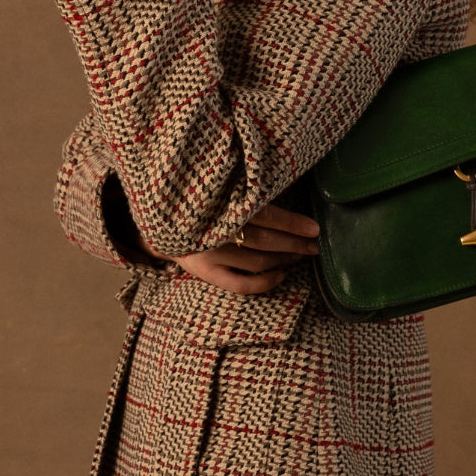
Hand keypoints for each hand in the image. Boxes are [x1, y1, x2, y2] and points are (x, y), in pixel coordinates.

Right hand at [174, 204, 320, 294]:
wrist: (161, 221)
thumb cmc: (201, 202)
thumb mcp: (219, 190)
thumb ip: (245, 193)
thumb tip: (287, 194)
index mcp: (220, 205)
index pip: (264, 215)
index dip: (292, 223)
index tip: (314, 228)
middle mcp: (215, 231)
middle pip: (264, 240)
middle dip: (294, 244)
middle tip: (314, 244)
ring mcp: (210, 254)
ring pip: (257, 261)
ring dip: (283, 259)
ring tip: (300, 254)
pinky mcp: (206, 273)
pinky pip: (242, 285)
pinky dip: (265, 283)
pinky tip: (281, 276)